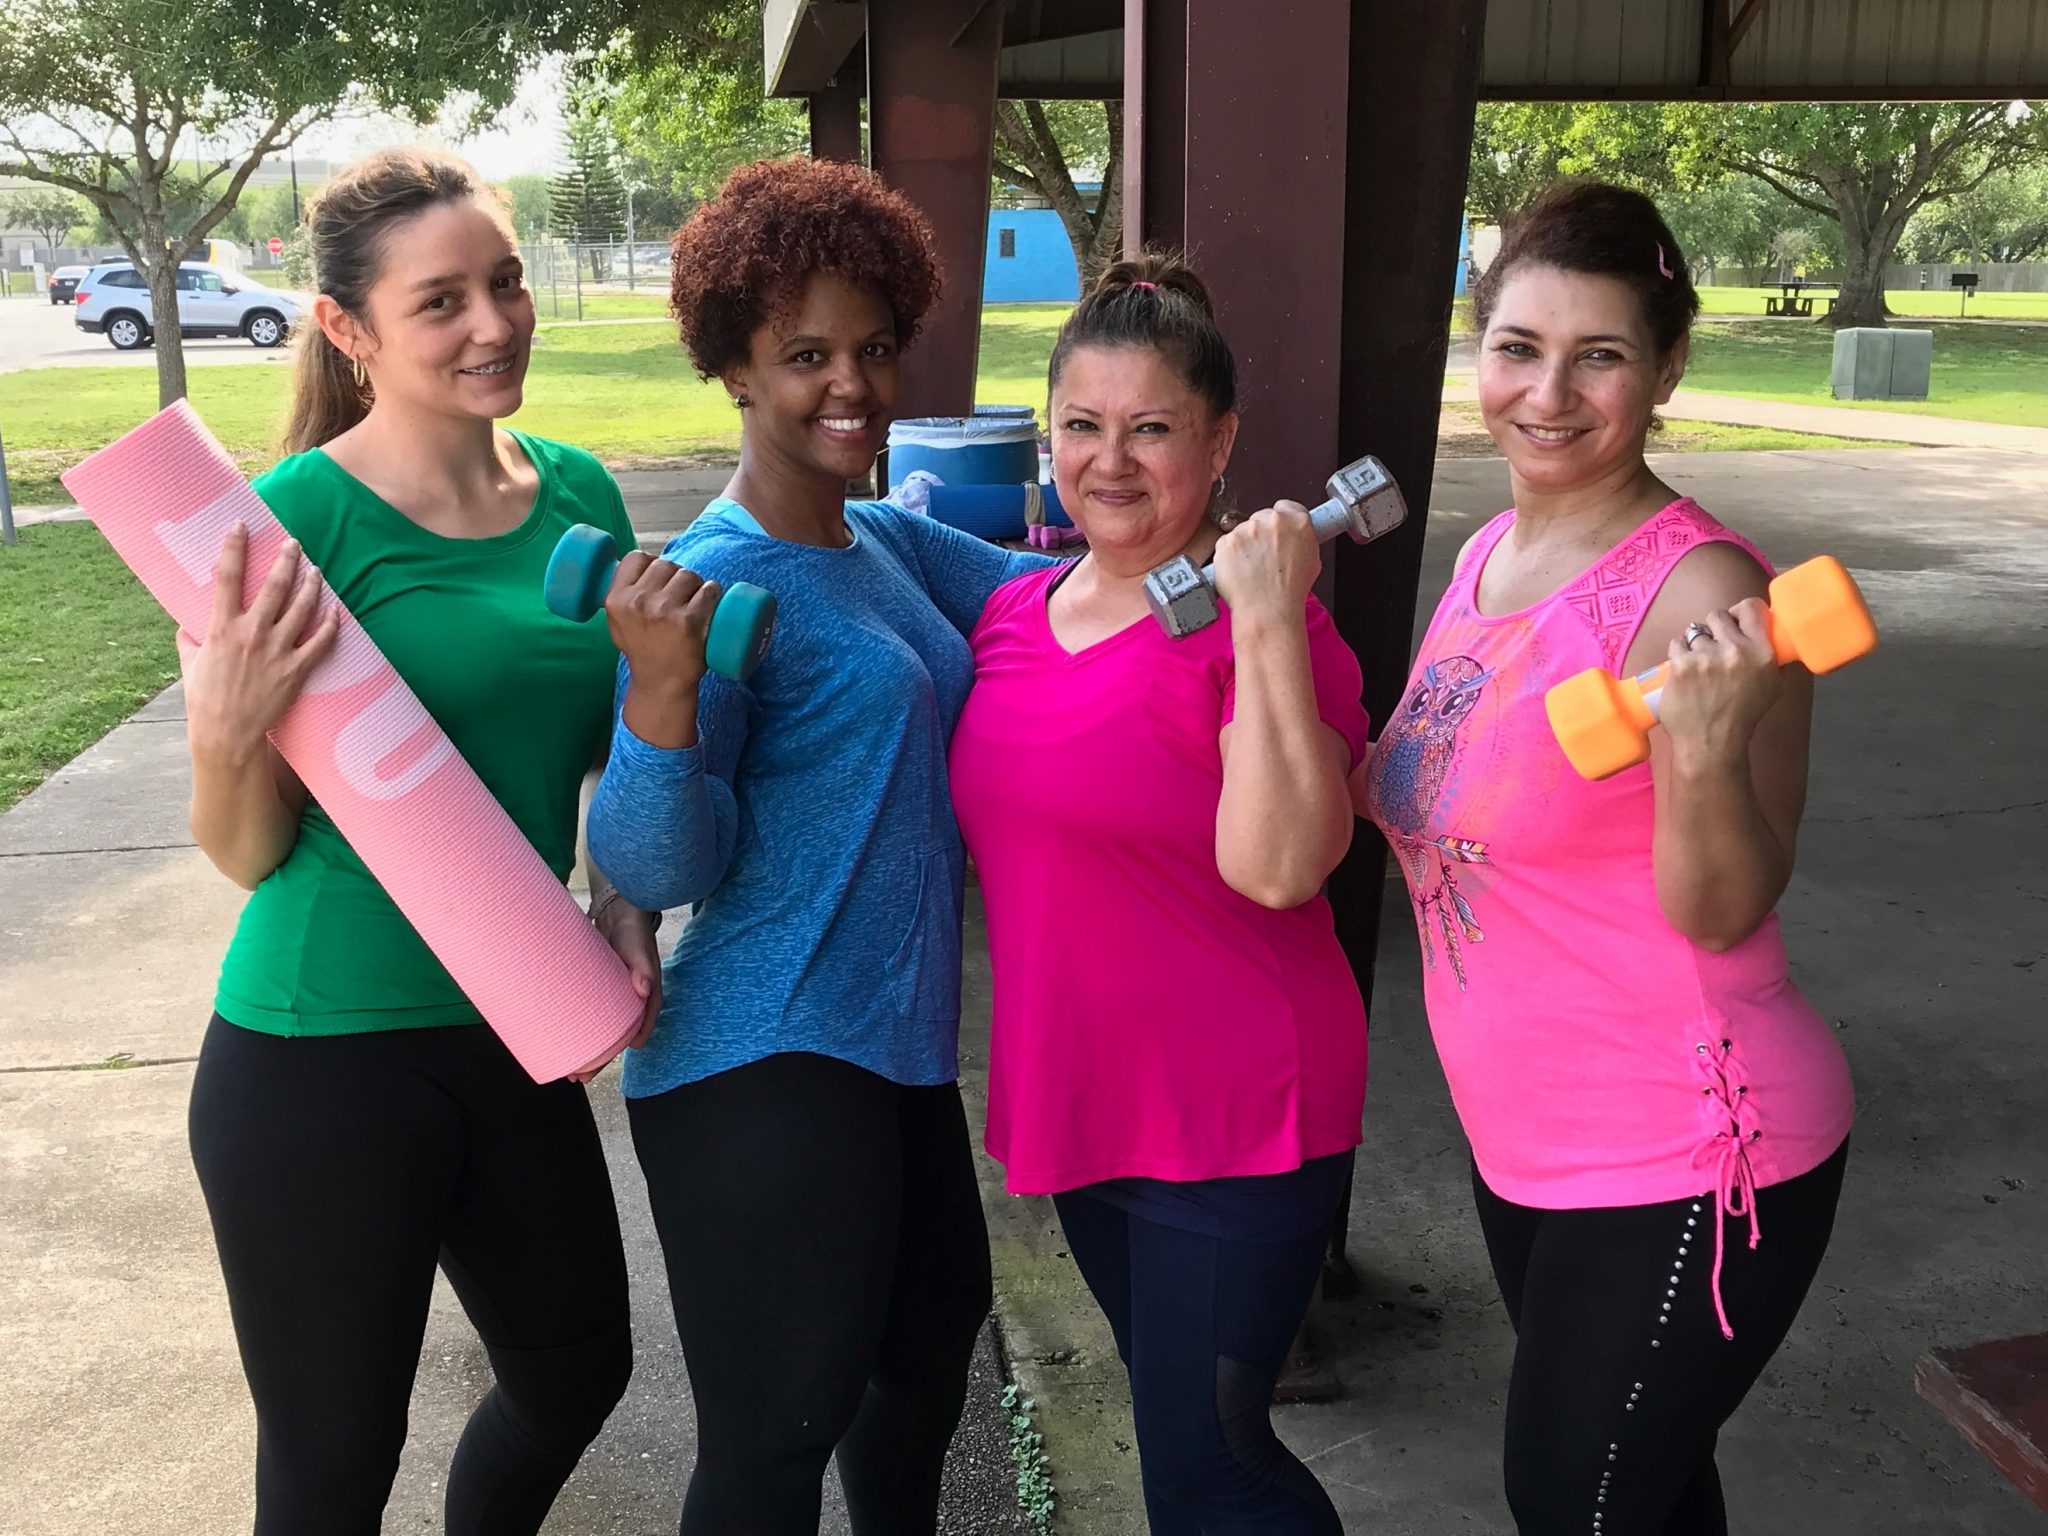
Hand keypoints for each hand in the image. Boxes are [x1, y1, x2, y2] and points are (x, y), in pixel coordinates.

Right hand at [180, 525, 340, 766]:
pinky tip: (338, 611)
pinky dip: (331, 625)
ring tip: (316, 570)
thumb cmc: (204, 700)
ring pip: (301, 608)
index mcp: (222, 628)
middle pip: (273, 586)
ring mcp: (276, 652)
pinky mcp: (296, 671)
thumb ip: (189, 641)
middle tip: (294, 542)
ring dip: (311, 585)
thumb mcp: (190, 665)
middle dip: (285, 560)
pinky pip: (320, 642)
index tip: (240, 525)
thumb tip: (186, 628)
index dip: (234, 547)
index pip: (227, 577)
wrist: (226, 734)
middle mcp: (251, 634)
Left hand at [566, 902, 661, 1083]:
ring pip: (600, 1029)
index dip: (627, 1046)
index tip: (613, 1060)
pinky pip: (589, 1014)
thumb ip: (643, 967)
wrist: (617, 910)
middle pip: (616, 1036)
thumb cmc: (632, 929)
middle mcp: (631, 1000)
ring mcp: (613, 995)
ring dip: (586, 1049)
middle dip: (599, 1059)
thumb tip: (643, 989)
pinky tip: (563, 1039)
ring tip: (569, 1069)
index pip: (641, 1026)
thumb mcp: (639, 947)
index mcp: (647, 995)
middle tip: (580, 1077)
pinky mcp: (597, 989)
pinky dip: (578, 1028)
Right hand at [604, 552, 720, 694]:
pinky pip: (707, 591)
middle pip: (665, 564)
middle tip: (680, 593)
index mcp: (617, 599)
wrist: (661, 682)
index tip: (660, 576)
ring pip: (687, 574)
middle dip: (676, 574)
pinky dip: (712, 592)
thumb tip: (638, 565)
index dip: (651, 563)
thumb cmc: (642, 649)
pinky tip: (710, 600)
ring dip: (695, 583)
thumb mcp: (617, 621)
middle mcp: (638, 602)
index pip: (636, 558)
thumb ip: (621, 595)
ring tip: (694, 599)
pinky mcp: (689, 622)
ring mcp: (664, 611)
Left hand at [1210, 502, 1318, 633]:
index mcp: (1297, 521)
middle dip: (1260, 535)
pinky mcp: (1226, 541)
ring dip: (1243, 546)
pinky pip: (1225, 544)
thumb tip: (1295, 539)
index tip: (1276, 532)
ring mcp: (1246, 529)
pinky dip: (1228, 557)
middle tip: (1263, 558)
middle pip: (1261, 518)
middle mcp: (1272, 520)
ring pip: (1241, 531)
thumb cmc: (1290, 592)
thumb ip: (1301, 541)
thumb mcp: (1311, 561)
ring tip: (1251, 570)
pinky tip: (1239, 572)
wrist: (1268, 610)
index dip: (1279, 522)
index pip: (1285, 507)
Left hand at [1657, 599, 1784, 765]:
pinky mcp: (1681, 665)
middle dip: (1715, 628)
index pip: (1752, 607)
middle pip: (1718, 615)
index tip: (1736, 619)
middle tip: (1714, 646)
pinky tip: (1684, 670)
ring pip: (1695, 630)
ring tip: (1699, 664)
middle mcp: (1735, 650)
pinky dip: (1678, 654)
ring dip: (1695, 643)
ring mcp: (1705, 657)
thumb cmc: (1744, 715)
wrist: (1712, 741)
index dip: (1741, 610)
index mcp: (1761, 652)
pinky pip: (1676, 644)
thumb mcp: (1774, 686)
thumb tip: (1774, 635)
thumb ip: (1774, 658)